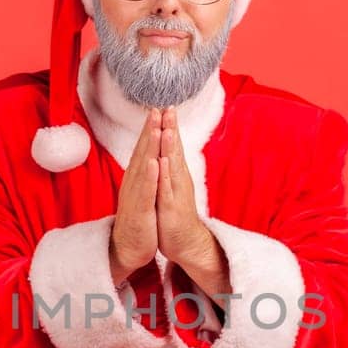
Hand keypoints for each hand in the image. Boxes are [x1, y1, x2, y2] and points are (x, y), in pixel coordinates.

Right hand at [109, 107, 161, 284]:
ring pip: (143, 167)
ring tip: (156, 128)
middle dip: (149, 130)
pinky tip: (153, 162)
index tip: (157, 109)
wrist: (128, 248)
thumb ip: (144, 174)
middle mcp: (134, 183)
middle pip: (142, 152)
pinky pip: (145, 191)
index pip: (143, 149)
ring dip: (149, 147)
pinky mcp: (140, 210)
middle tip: (156, 108)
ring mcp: (136, 196)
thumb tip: (147, 157)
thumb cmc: (139, 220)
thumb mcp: (142, 193)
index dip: (150, 129)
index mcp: (137, 178)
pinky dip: (149, 176)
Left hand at [155, 106, 212, 265]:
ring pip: (172, 167)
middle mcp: (178, 180)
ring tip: (167, 129)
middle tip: (170, 107)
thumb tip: (165, 150)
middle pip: (175, 150)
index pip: (172, 146)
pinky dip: (165, 176)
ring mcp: (176, 193)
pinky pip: (167, 190)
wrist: (186, 242)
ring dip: (170, 148)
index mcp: (175, 174)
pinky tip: (162, 162)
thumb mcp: (170, 187)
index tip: (166, 106)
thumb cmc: (175, 214)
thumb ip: (169, 168)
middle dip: (172, 129)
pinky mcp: (171, 208)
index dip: (169, 126)